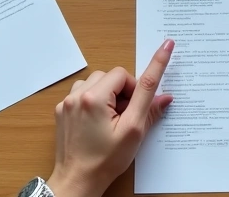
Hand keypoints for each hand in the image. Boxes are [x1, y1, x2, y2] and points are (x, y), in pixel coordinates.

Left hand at [48, 39, 175, 196]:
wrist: (76, 181)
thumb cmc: (104, 161)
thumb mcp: (132, 133)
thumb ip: (149, 108)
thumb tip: (166, 95)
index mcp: (95, 99)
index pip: (127, 75)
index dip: (151, 64)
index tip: (166, 46)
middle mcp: (78, 95)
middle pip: (112, 77)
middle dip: (124, 92)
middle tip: (128, 116)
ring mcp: (67, 102)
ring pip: (97, 83)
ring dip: (108, 94)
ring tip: (112, 119)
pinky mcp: (62, 110)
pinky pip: (83, 92)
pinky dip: (94, 100)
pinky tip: (98, 121)